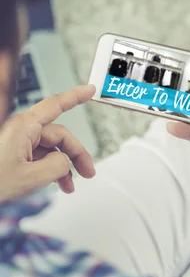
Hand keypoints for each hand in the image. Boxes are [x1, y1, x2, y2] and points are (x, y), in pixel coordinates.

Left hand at [0, 85, 95, 203]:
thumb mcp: (29, 178)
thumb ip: (56, 166)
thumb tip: (64, 161)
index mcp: (24, 127)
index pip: (56, 105)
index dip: (76, 96)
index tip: (90, 90)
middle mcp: (21, 130)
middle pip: (58, 135)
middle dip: (75, 153)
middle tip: (87, 172)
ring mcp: (16, 141)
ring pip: (49, 148)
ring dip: (63, 166)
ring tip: (69, 185)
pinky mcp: (13, 153)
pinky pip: (38, 156)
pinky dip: (50, 169)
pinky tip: (55, 183)